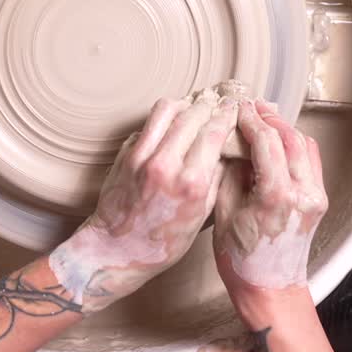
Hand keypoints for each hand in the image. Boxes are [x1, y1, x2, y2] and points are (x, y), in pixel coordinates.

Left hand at [48, 91, 239, 310]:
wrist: (117, 250)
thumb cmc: (162, 242)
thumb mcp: (201, 216)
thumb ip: (215, 179)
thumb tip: (226, 149)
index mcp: (191, 183)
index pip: (214, 133)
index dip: (227, 115)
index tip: (234, 108)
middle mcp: (166, 166)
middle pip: (193, 115)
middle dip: (209, 105)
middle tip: (218, 101)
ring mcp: (142, 157)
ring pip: (167, 110)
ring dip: (185, 104)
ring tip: (195, 106)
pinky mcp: (126, 155)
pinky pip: (148, 123)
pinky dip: (165, 116)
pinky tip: (173, 121)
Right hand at [213, 100, 327, 309]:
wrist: (269, 289)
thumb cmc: (243, 261)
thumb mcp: (225, 213)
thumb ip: (231, 173)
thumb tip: (234, 144)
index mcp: (277, 197)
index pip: (266, 141)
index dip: (250, 120)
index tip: (238, 108)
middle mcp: (303, 194)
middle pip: (290, 137)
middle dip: (269, 118)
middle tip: (251, 107)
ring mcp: (315, 197)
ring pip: (305, 145)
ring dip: (284, 129)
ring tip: (263, 120)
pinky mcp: (318, 200)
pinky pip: (310, 161)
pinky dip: (295, 145)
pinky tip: (278, 142)